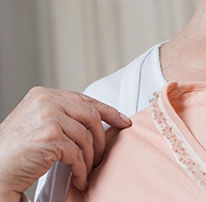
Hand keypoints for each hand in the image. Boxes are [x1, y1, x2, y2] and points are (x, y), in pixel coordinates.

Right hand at [0, 87, 131, 199]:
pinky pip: (77, 154)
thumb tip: (96, 120)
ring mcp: (48, 118)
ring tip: (86, 171)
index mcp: (43, 94)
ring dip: (89, 159)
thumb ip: (62, 115)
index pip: (84, 100)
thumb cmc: (13, 151)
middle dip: (101, 138)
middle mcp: (46, 101)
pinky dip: (81, 170)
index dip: (108, 111)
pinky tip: (79, 178)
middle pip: (91, 116)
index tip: (123, 121)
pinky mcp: (51, 137)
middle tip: (102, 156)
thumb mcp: (37, 123)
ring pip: (86, 138)